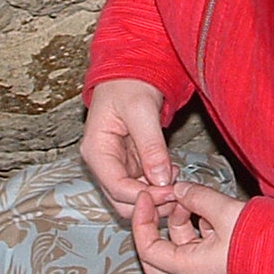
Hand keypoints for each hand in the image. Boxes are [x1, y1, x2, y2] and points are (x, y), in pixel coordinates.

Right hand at [82, 79, 171, 217]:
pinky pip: (142, 184)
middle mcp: (102, 162)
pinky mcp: (129, 163)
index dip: (144, 196)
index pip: (116, 187)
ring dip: (155, 195)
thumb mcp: (142, 110)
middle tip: (177, 193)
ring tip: (176, 178)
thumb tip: (161, 179)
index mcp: (96, 149)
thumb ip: (151, 145)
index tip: (171, 193)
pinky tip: (172, 171)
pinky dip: (158, 185)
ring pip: (132, 196)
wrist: (132, 71)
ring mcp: (116, 164)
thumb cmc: (129, 84)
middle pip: (121, 200)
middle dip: (150, 202)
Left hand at [131, 178, 241, 273]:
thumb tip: (180, 189)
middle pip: (157, 254)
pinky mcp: (221, 260)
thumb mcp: (225, 212)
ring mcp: (208, 268)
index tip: (146, 198)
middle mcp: (195, 273)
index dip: (142, 221)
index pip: (148, 249)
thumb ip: (198, 197)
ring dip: (179, 219)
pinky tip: (207, 207)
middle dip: (154, 226)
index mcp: (190, 268)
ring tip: (191, 196)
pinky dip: (196, 223)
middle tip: (157, 202)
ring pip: (179, 244)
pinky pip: (198, 241)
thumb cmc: (261, 244)